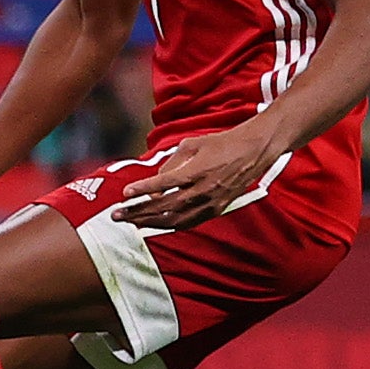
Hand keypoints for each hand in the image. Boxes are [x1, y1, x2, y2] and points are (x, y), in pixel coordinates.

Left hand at [116, 120, 280, 230]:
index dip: (144, 189)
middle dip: (138, 212)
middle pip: (166, 206)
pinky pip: (189, 222)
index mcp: (198, 171)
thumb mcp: (191, 144)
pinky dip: (169, 225)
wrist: (253, 151)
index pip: (165, 183)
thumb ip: (170, 164)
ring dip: (150, 222)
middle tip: (116, 215)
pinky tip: (152, 225)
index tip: (125, 193)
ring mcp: (212, 202)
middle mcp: (205, 190)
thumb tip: (154, 185)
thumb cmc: (219, 143)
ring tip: (129, 221)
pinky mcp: (217, 209)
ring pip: (176, 219)